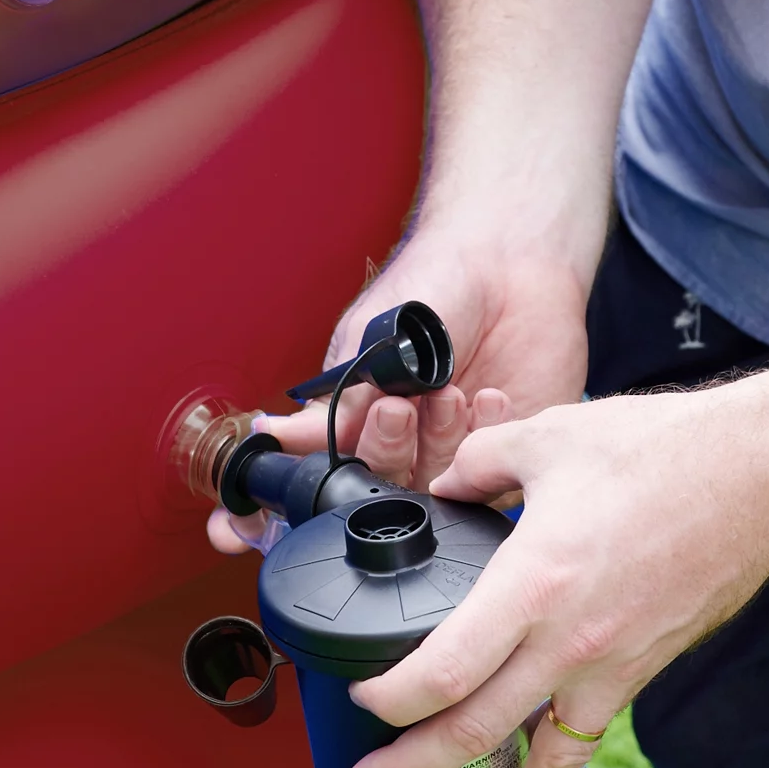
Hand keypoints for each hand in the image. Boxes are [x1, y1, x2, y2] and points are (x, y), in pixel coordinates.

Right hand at [205, 225, 591, 552]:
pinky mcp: (505, 451)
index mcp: (356, 420)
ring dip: (434, 442)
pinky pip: (490, 470)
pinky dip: (483, 437)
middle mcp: (401, 447)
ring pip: (432, 484)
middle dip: (382, 451)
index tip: (259, 511)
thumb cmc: (435, 286)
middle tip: (394, 408)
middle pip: (376, 488)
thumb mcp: (371, 337)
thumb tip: (273, 437)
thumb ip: (336, 398)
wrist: (509, 256)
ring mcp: (452, 453)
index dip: (291, 500)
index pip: (318, 476)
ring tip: (446, 393)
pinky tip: (485, 398)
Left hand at [341, 382, 768, 767]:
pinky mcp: (641, 673)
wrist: (758, 477)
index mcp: (534, 583)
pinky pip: (583, 744)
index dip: (388, 695)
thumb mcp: (551, 436)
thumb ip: (482, 462)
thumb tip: (447, 484)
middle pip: (473, 734)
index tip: (361, 689)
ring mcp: (610, 668)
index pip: (442, 672)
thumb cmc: (663, 452)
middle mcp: (568, 642)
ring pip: (536, 764)